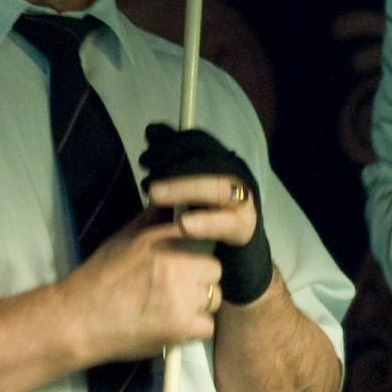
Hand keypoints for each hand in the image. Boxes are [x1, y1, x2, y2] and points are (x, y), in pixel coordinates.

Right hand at [63, 211, 222, 364]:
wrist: (78, 320)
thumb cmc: (98, 280)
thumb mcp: (123, 239)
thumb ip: (151, 220)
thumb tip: (168, 202)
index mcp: (162, 240)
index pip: (204, 235)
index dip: (197, 250)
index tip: (190, 260)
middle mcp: (175, 265)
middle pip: (214, 269)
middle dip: (201, 278)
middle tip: (179, 288)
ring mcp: (181, 297)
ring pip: (213, 297)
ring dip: (199, 304)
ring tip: (174, 307)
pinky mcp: (181, 326)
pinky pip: (207, 325)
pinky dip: (193, 328)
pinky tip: (174, 325)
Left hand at [141, 124, 270, 304]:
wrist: (236, 260)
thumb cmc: (207, 219)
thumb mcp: (187, 188)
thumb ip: (173, 162)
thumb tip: (152, 131)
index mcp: (222, 161)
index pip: (198, 142)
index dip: (170, 144)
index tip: (145, 155)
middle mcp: (236, 175)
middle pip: (206, 160)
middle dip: (172, 165)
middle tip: (146, 177)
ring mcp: (244, 200)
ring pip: (216, 187)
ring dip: (184, 187)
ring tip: (154, 195)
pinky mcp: (246, 227)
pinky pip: (227, 222)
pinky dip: (206, 222)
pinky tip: (183, 224)